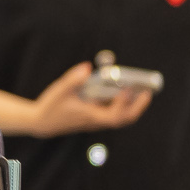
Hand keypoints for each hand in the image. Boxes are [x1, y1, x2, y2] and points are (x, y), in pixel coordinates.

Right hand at [25, 62, 154, 138]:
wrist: (42, 123)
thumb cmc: (50, 107)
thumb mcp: (59, 91)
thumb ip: (73, 79)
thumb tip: (87, 67)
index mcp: (90, 117)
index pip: (115, 116)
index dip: (124, 103)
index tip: (129, 88)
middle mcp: (97, 121)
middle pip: (124, 119)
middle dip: (138, 106)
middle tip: (148, 92)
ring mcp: (97, 121)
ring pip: (121, 117)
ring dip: (133, 105)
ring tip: (141, 90)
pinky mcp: (95, 118)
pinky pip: (115, 113)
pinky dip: (123, 104)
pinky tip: (123, 91)